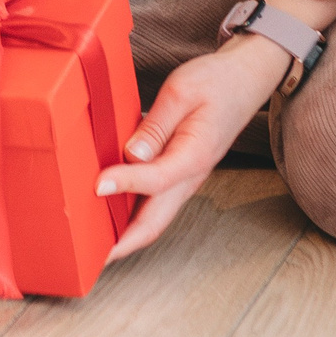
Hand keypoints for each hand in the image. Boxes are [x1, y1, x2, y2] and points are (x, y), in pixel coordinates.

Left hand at [94, 33, 292, 260]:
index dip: (124, 184)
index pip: (155, 179)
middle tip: (92, 255)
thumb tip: (133, 154)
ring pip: (154, 217)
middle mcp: (190, 176)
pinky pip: (155, 202)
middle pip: (155, 221)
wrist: (243, 81)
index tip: (97, 186)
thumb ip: (156, 125)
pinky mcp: (179, 173)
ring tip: (93, 240)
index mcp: (194, 155)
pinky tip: (110, 212)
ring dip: (126, 234)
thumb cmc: (213, 82)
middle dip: (123, 243)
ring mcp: (185, 179)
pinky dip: (132, 215)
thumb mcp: (181, 91)